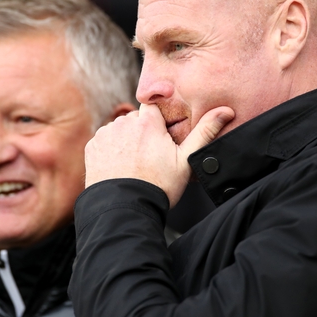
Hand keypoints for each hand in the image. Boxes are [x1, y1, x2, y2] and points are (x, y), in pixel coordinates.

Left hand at [84, 103, 233, 206]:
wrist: (124, 209)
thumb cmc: (158, 186)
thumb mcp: (187, 160)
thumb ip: (205, 131)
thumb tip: (225, 111)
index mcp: (147, 122)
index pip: (153, 108)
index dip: (158, 122)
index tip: (162, 137)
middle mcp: (123, 124)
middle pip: (136, 119)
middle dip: (143, 132)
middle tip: (151, 156)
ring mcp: (105, 135)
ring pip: (119, 129)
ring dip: (126, 140)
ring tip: (135, 164)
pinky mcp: (92, 147)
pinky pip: (104, 141)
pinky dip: (111, 150)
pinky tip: (120, 167)